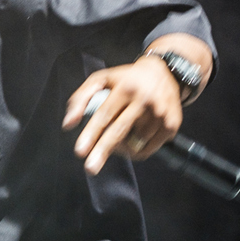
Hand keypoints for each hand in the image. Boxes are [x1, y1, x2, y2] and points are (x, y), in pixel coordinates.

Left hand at [62, 55, 183, 174]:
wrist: (165, 73)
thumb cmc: (126, 78)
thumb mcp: (101, 80)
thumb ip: (81, 99)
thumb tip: (68, 124)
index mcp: (126, 88)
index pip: (104, 115)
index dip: (91, 134)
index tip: (80, 151)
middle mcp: (145, 100)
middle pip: (119, 131)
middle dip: (102, 151)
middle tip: (90, 168)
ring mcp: (160, 114)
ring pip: (134, 143)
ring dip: (120, 148)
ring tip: (117, 136)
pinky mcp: (172, 125)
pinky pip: (148, 148)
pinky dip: (136, 150)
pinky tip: (132, 139)